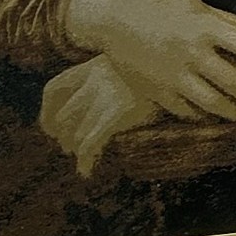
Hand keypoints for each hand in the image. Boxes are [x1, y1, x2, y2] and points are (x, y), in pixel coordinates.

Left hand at [40, 56, 158, 177]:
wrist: (188, 68)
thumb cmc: (162, 70)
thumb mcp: (131, 65)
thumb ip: (108, 77)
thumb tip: (88, 106)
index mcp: (95, 65)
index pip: (54, 89)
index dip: (46, 112)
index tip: (50, 127)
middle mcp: (96, 79)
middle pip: (62, 115)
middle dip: (62, 135)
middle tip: (67, 146)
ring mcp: (107, 95)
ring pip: (76, 132)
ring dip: (74, 148)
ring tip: (81, 156)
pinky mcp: (118, 113)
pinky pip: (89, 143)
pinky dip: (84, 160)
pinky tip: (86, 170)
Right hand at [63, 0, 235, 121]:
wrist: (113, 16)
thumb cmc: (160, 6)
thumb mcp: (196, 6)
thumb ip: (226, 20)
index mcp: (206, 27)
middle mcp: (192, 52)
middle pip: (233, 81)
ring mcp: (172, 74)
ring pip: (209, 102)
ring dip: (232, 112)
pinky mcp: (154, 89)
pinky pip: (183, 109)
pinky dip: (200, 115)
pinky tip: (211, 117)